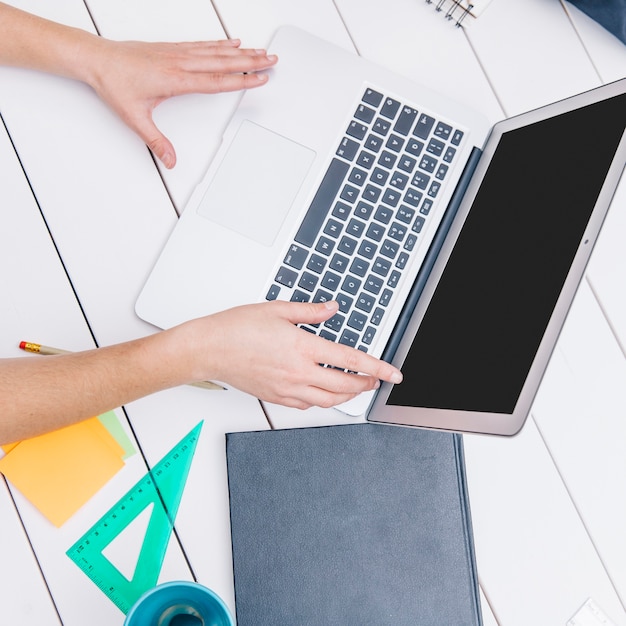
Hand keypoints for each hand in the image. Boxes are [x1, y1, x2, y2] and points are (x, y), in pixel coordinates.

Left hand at [83, 38, 276, 167]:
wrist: (95, 59)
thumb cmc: (113, 83)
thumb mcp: (135, 118)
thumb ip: (156, 141)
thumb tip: (170, 160)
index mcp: (175, 80)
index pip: (217, 81)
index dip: (241, 81)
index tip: (260, 79)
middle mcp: (180, 63)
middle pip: (224, 62)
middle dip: (251, 62)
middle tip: (271, 60)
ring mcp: (177, 53)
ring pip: (216, 51)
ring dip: (241, 52)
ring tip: (259, 51)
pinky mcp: (171, 48)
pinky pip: (202, 44)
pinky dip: (220, 43)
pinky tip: (231, 42)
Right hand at [185, 300, 402, 409]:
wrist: (209, 348)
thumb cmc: (237, 328)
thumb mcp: (278, 309)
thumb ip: (311, 311)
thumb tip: (333, 309)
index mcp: (302, 347)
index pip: (350, 360)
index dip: (377, 367)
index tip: (392, 373)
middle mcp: (298, 372)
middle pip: (344, 386)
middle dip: (366, 384)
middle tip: (376, 380)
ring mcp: (286, 388)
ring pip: (328, 401)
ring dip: (347, 396)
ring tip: (355, 388)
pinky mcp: (275, 397)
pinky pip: (306, 405)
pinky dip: (321, 401)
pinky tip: (324, 393)